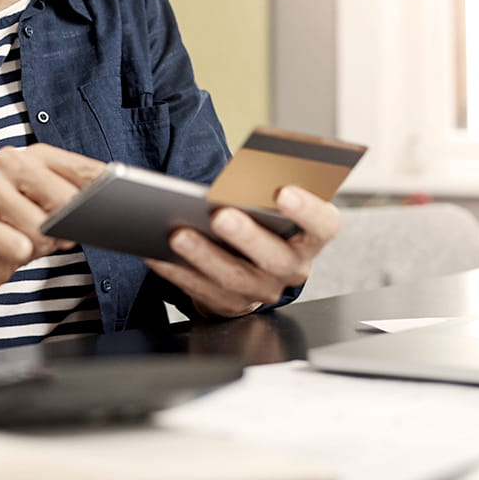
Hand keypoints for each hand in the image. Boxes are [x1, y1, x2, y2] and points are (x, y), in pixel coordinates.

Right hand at [0, 143, 103, 297]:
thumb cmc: (14, 230)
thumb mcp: (48, 209)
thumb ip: (74, 199)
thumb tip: (108, 204)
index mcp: (31, 155)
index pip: (83, 171)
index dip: (101, 195)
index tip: (111, 209)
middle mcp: (6, 164)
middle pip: (65, 200)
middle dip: (64, 227)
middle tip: (50, 234)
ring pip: (41, 229)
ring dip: (39, 246)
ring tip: (23, 241)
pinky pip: (17, 247)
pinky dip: (18, 257)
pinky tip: (6, 251)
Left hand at [145, 185, 340, 318]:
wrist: (253, 264)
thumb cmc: (262, 220)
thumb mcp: (270, 202)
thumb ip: (263, 188)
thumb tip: (237, 174)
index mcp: (310, 237)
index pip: (322, 225)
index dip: (307, 209)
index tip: (283, 191)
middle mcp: (291, 268)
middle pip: (274, 257)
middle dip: (246, 236)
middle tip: (221, 215)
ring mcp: (261, 291)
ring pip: (233, 278)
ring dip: (204, 255)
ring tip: (178, 233)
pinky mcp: (229, 305)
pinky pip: (200, 291)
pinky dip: (176, 271)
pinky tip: (155, 252)